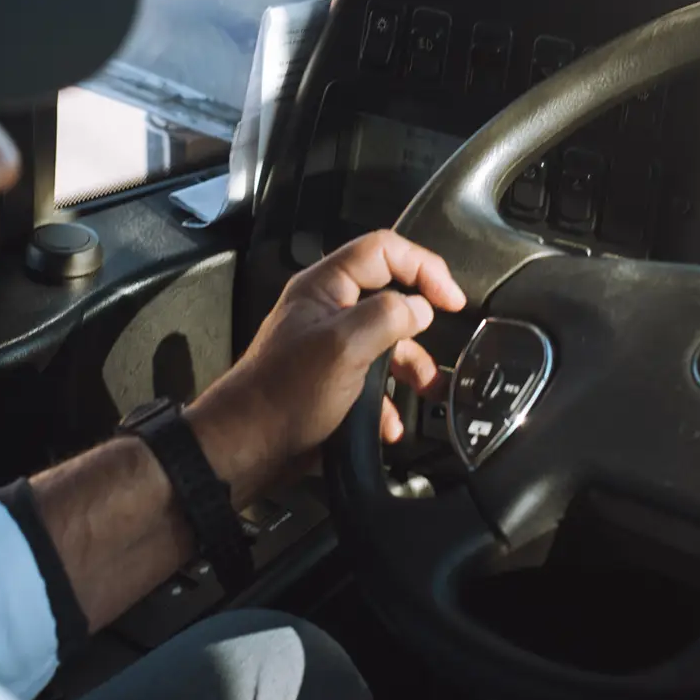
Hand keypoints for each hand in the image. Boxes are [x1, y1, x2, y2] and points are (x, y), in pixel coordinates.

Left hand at [187, 230, 465, 501]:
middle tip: (443, 343)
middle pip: (389, 298)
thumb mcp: (344, 346)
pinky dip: (387, 402)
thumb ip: (388, 317)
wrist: (248, 449)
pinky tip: (389, 424)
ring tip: (428, 391)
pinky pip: (371, 381)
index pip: (383, 250)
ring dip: (410, 369)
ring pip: (385, 344)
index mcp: (324, 287)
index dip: (423, 266)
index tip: (451, 298)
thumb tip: (420, 308)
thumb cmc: (285, 393)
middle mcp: (328, 310)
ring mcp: (329, 347)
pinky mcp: (331, 381)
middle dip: (419, 327)